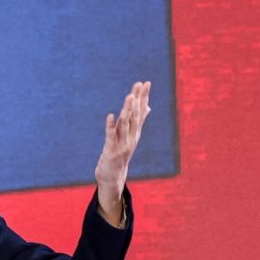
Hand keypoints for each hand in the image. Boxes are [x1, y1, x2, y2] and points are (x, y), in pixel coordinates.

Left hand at [94, 81, 151, 225]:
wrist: (113, 177)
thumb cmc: (120, 154)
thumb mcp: (131, 137)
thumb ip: (138, 121)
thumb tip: (148, 107)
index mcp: (135, 132)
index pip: (141, 111)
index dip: (144, 97)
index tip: (146, 83)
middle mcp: (131, 137)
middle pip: (135, 116)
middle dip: (137, 100)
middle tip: (139, 85)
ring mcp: (122, 144)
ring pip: (125, 125)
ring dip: (127, 110)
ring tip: (129, 96)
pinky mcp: (111, 151)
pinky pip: (111, 136)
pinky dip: (111, 126)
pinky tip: (110, 115)